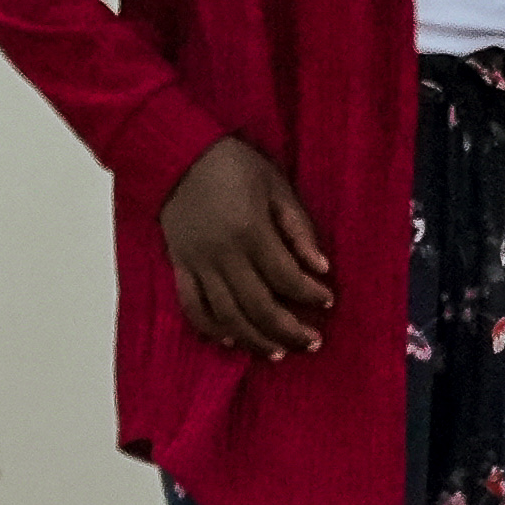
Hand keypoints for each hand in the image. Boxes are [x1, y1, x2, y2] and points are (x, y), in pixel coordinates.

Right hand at [160, 138, 333, 358]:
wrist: (176, 152)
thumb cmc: (231, 164)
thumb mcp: (275, 185)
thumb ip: (299, 228)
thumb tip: (322, 267)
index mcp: (250, 231)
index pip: (287, 277)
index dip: (311, 294)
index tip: (327, 299)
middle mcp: (223, 255)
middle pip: (260, 306)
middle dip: (290, 329)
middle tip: (312, 341)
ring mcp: (198, 264)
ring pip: (228, 315)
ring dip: (256, 339)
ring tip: (279, 352)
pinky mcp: (180, 266)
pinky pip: (193, 307)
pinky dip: (211, 328)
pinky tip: (231, 340)